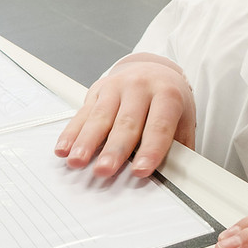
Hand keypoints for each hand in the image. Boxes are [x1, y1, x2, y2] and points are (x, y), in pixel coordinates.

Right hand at [54, 53, 195, 179]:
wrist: (154, 69)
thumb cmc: (168, 100)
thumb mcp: (183, 119)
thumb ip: (180, 148)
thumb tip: (176, 179)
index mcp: (167, 94)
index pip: (159, 125)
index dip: (150, 149)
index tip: (141, 170)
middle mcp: (140, 87)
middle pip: (126, 122)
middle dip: (114, 149)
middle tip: (105, 170)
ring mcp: (116, 87)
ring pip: (100, 117)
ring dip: (87, 142)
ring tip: (78, 161)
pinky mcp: (97, 90)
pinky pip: (81, 114)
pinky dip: (71, 133)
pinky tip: (64, 149)